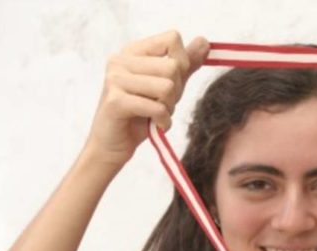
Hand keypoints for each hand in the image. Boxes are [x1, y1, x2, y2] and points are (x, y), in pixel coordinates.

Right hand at [82, 31, 209, 169]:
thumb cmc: (140, 115)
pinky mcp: (116, 101)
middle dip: (176, 92)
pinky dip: (163, 120)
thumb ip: (185, 64)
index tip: (171, 83)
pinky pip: (156, 107)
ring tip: (156, 115)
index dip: (182, 64)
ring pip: (167, 87)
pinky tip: (155, 125)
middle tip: (162, 105)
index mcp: (133, 51)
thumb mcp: (167, 87)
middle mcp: (120, 60)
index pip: (172, 39)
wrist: (113, 145)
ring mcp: (115, 79)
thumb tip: (204, 40)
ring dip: (169, 107)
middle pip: (173, 67)